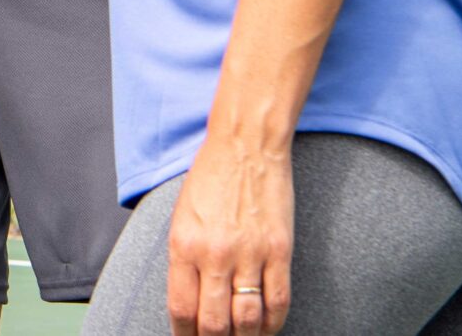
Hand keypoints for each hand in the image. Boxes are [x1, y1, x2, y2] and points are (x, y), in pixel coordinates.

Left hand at [165, 137, 294, 334]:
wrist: (246, 145)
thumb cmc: (210, 178)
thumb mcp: (182, 217)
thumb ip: (184, 259)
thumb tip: (190, 303)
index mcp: (184, 244)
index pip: (182, 309)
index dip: (184, 335)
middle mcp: (215, 254)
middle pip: (214, 324)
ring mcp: (250, 254)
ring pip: (247, 321)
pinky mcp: (280, 251)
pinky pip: (278, 302)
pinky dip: (272, 324)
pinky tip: (266, 328)